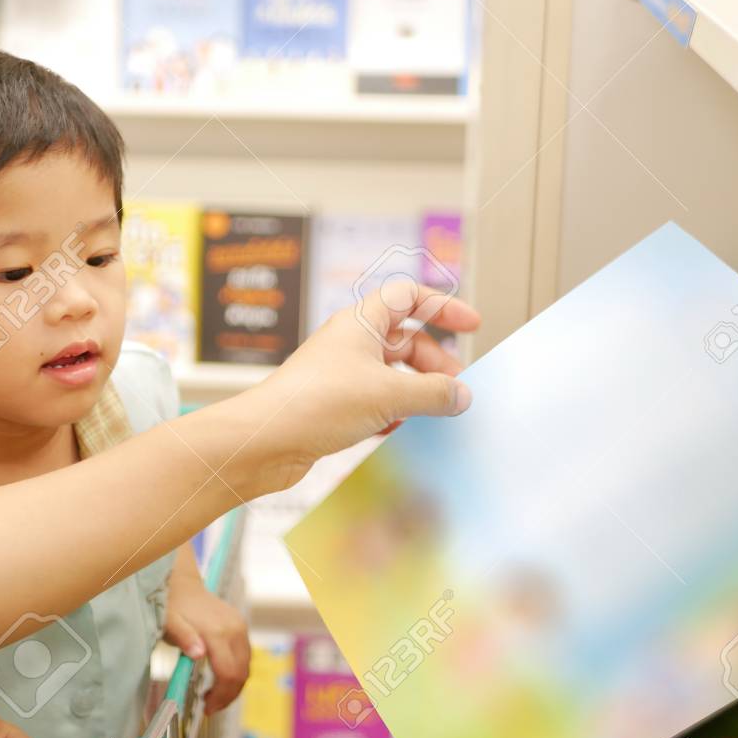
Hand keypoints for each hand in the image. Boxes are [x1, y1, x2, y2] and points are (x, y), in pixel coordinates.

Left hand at [164, 572, 250, 713]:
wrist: (182, 584)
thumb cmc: (172, 607)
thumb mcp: (169, 623)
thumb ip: (184, 638)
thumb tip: (199, 655)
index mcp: (217, 633)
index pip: (228, 674)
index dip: (220, 696)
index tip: (206, 709)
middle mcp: (235, 630)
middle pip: (241, 673)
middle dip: (228, 696)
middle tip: (210, 708)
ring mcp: (240, 627)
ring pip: (246, 666)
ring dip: (233, 686)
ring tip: (214, 696)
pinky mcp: (241, 626)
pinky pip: (244, 656)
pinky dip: (236, 672)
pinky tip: (220, 678)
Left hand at [238, 282, 479, 493]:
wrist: (265, 441)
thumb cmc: (315, 403)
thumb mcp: (388, 394)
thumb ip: (432, 393)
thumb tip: (461, 395)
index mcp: (360, 322)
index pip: (408, 296)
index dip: (442, 306)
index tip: (471, 325)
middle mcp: (349, 343)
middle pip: (405, 339)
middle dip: (436, 361)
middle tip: (457, 388)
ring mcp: (340, 374)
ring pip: (391, 374)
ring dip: (417, 390)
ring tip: (439, 412)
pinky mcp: (333, 406)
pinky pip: (376, 402)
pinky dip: (395, 412)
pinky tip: (406, 430)